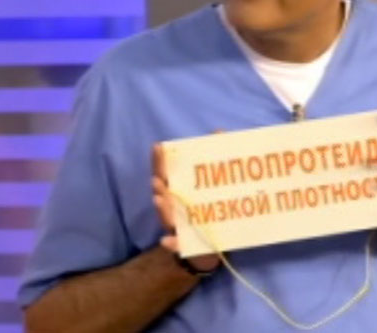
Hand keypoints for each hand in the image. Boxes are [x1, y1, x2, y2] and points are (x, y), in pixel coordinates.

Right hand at [151, 143, 219, 272]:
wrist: (215, 245)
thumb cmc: (212, 208)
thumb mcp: (216, 183)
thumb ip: (217, 159)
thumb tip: (219, 131)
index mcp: (181, 190)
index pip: (166, 173)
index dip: (160, 161)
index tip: (158, 146)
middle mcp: (175, 207)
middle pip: (163, 194)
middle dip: (159, 185)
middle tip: (157, 178)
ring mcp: (179, 226)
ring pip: (167, 217)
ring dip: (162, 209)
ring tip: (159, 200)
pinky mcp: (187, 245)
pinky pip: (177, 245)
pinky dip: (171, 243)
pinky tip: (166, 240)